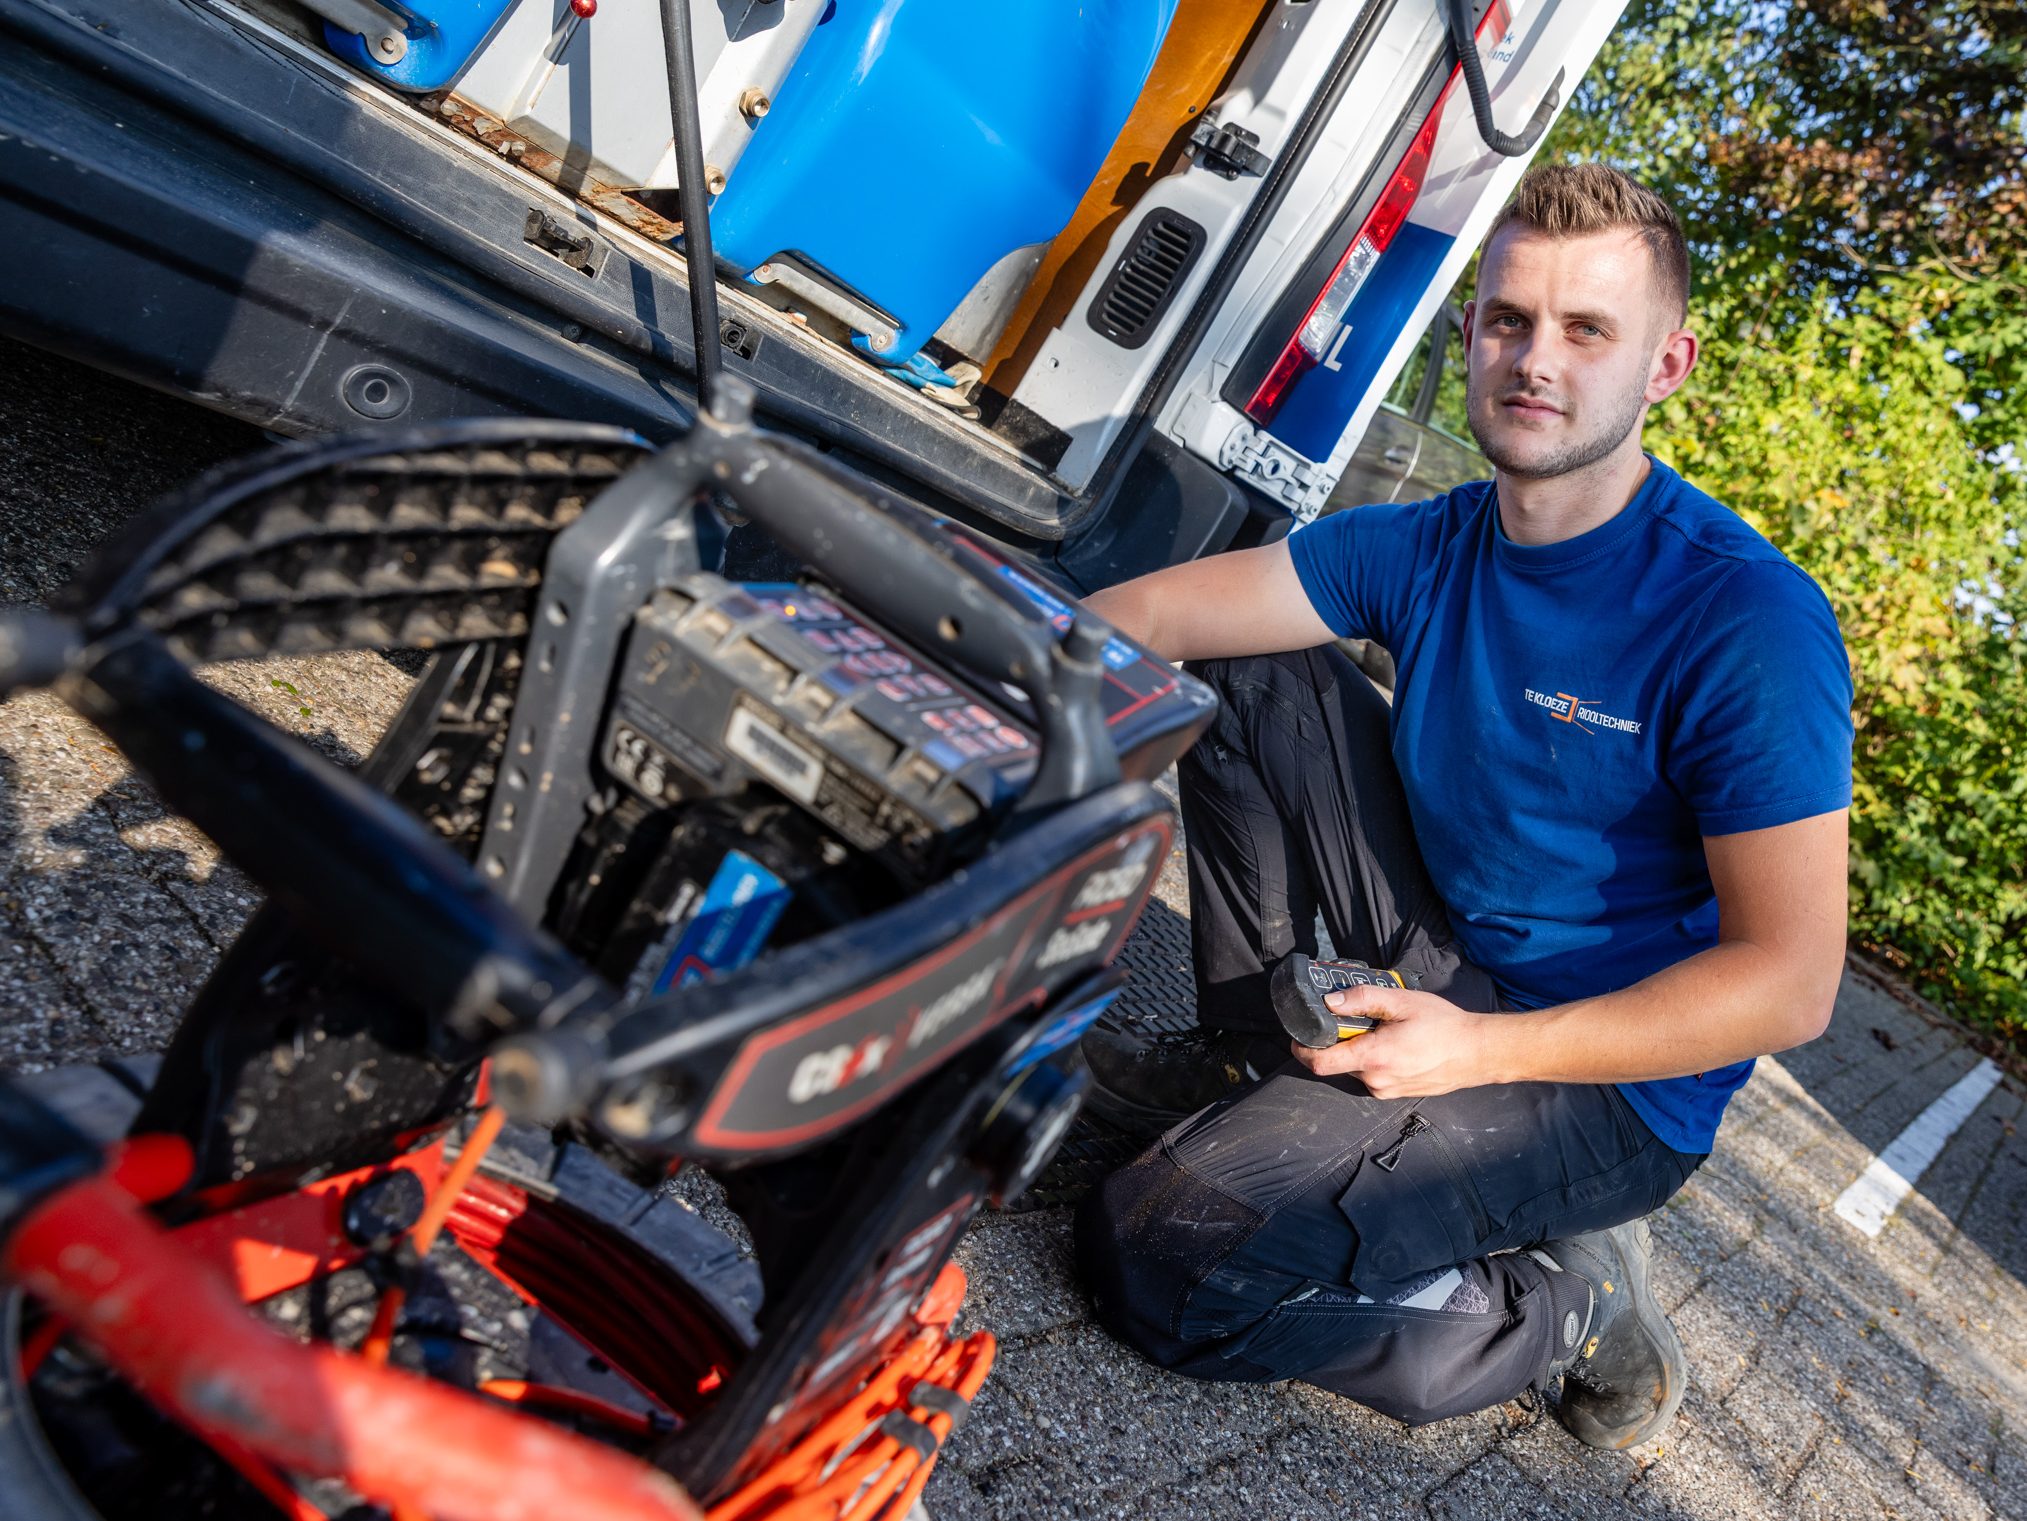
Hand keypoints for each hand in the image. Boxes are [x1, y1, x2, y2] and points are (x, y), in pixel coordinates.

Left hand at [1290, 984, 1508, 1096]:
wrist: (1477, 1053)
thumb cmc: (1443, 1026)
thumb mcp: (1402, 1002)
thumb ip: (1363, 999)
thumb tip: (1331, 1001)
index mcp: (1373, 1058)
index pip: (1320, 1063)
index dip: (1303, 1048)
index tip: (1299, 1033)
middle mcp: (1375, 1081)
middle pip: (1337, 1062)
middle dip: (1338, 1040)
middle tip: (1353, 1017)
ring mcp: (1385, 1091)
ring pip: (1355, 1068)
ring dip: (1358, 1049)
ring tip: (1382, 1029)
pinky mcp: (1395, 1093)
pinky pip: (1371, 1075)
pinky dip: (1373, 1059)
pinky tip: (1394, 1043)